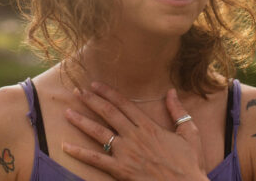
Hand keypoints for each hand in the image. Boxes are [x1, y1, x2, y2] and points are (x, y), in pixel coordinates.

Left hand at [62, 82, 208, 180]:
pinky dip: (79, 153)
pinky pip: (96, 160)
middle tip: (77, 92)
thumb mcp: (189, 133)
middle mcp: (134, 136)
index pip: (123, 103)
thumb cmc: (189, 163)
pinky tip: (66, 146)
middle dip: (91, 100)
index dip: (108, 92)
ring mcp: (126, 153)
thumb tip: (171, 91)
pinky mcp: (120, 170)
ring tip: (67, 112)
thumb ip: (178, 111)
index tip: (95, 84)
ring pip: (98, 132)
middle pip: (108, 113)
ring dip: (81, 121)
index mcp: (148, 126)